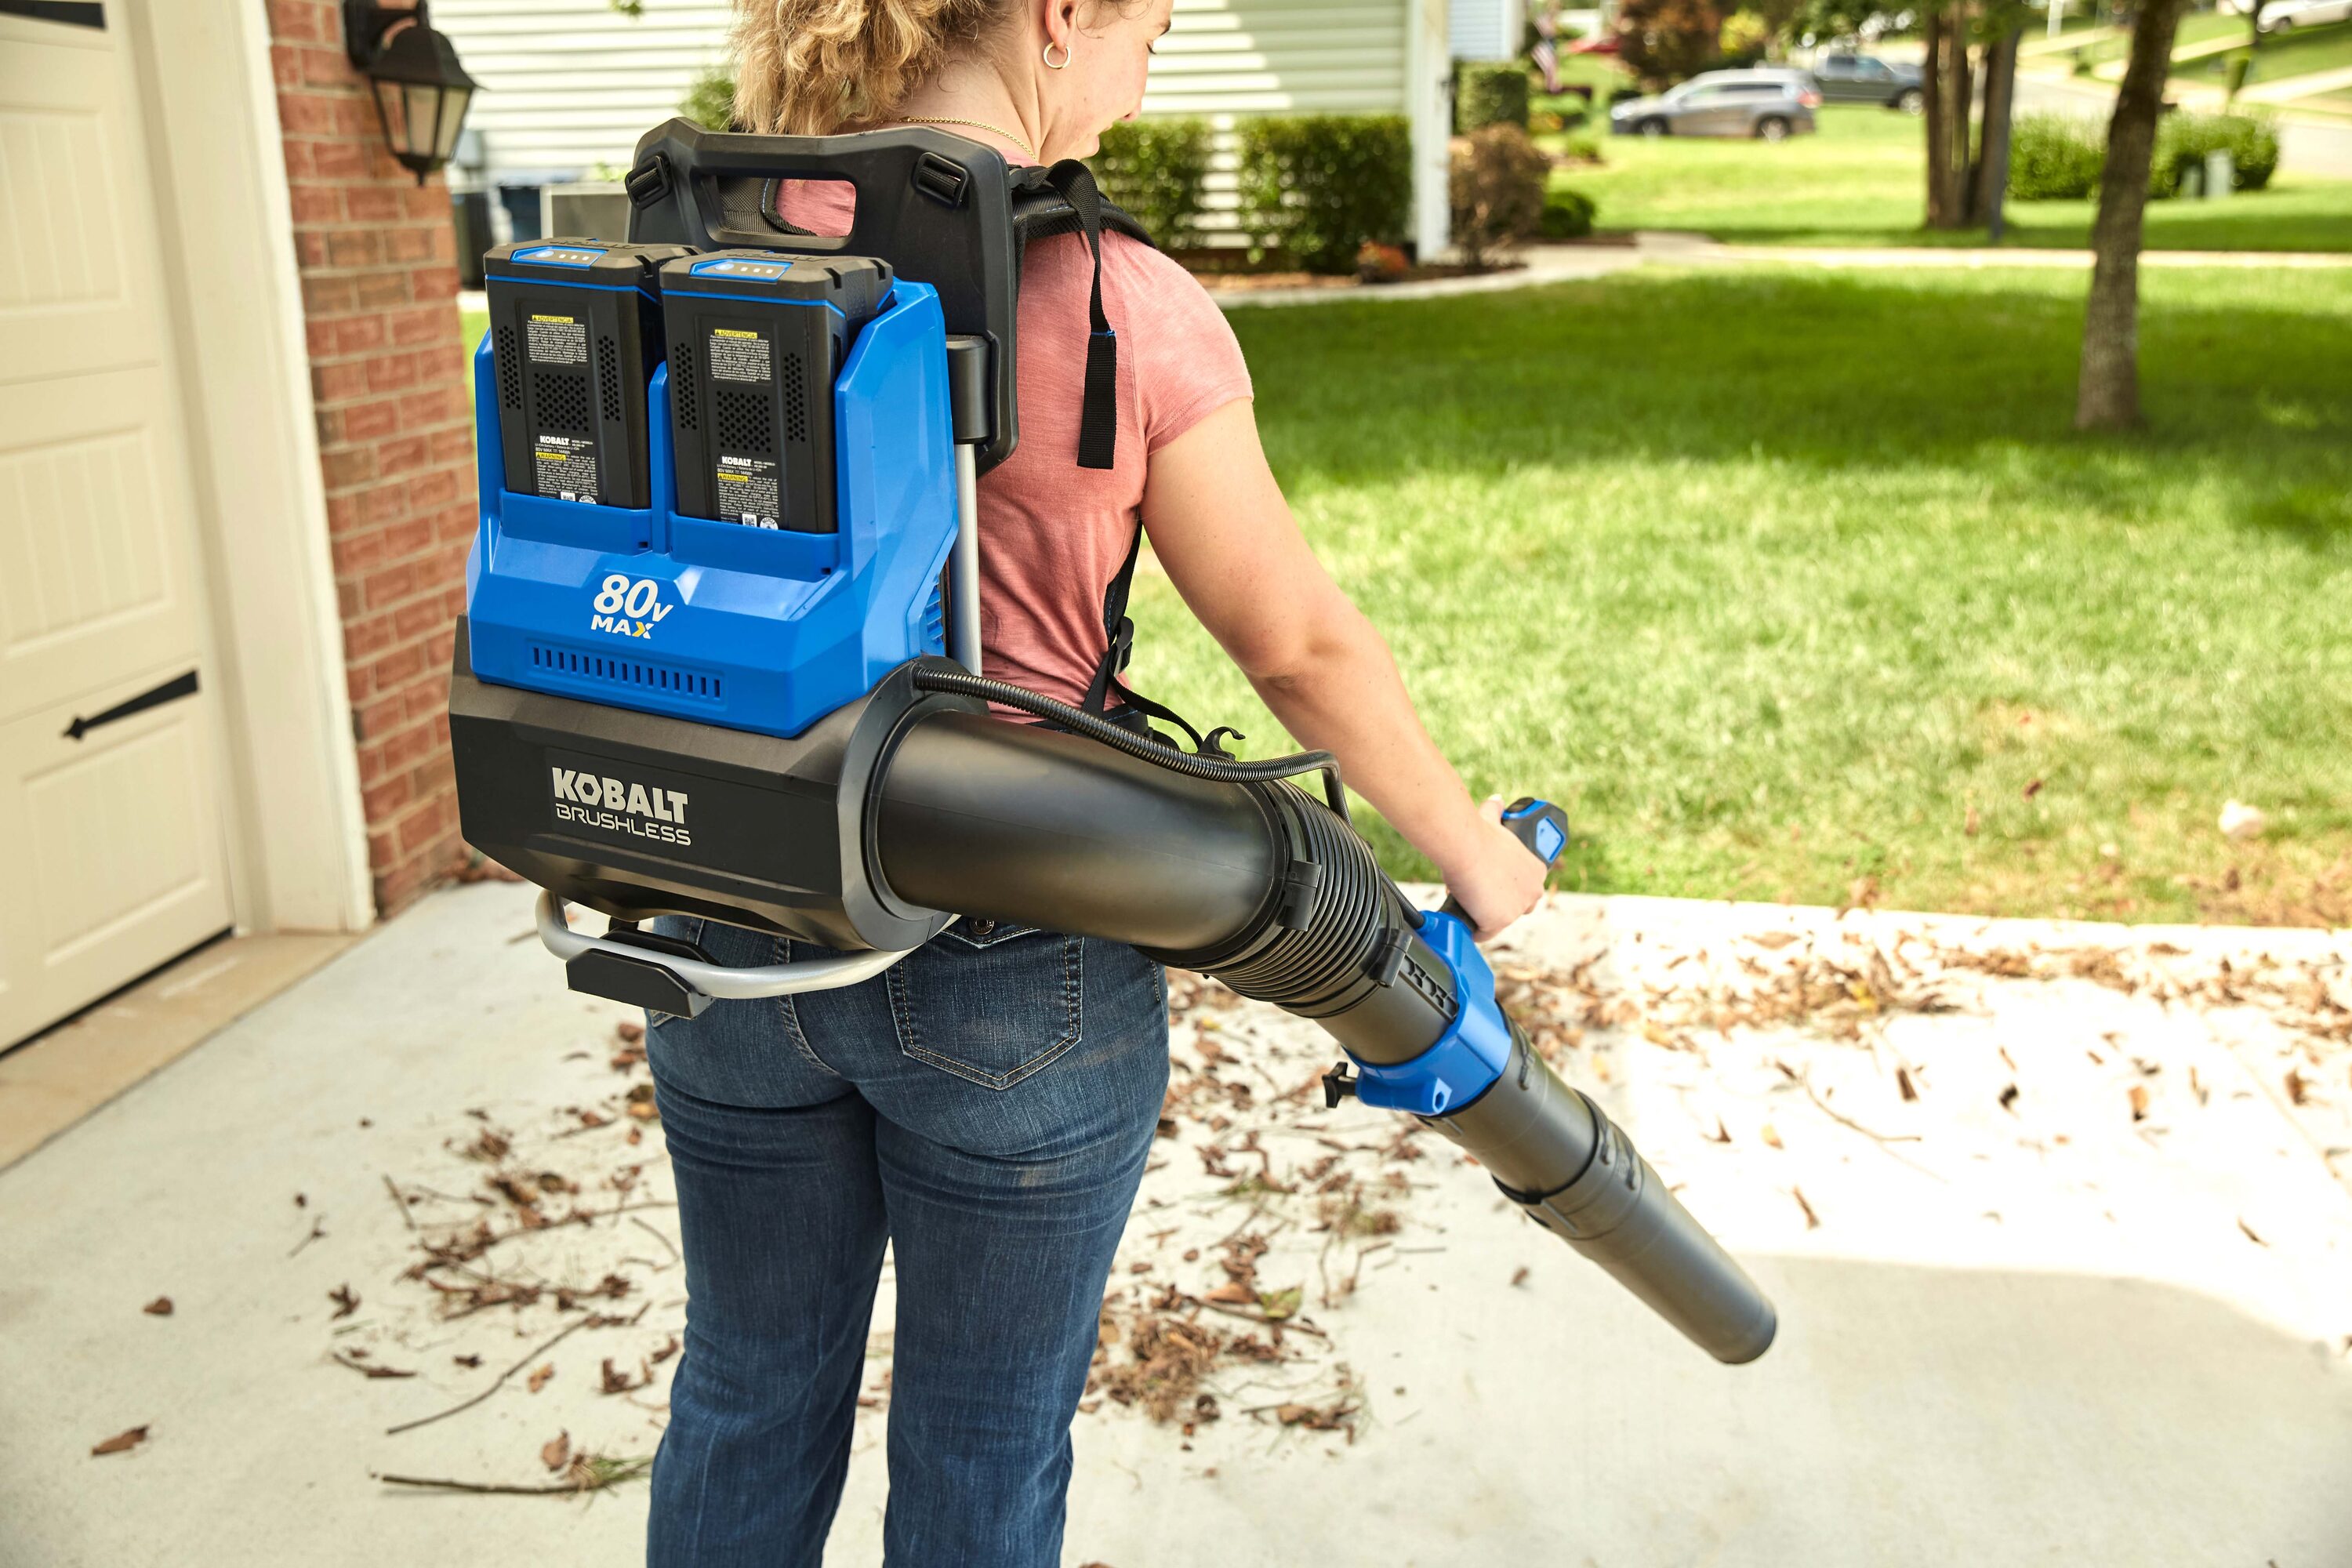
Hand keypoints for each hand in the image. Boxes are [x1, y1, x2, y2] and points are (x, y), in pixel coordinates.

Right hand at [1436, 796, 1548, 941]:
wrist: (1466, 846)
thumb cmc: (1478, 835)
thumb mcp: (1493, 821)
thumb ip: (1497, 812)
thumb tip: (1496, 800)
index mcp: (1537, 870)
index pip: (1523, 889)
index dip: (1503, 888)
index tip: (1488, 882)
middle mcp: (1534, 892)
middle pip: (1513, 909)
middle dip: (1495, 904)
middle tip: (1475, 890)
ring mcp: (1518, 909)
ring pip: (1497, 921)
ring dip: (1483, 914)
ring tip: (1467, 897)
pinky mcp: (1500, 922)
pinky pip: (1483, 933)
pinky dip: (1472, 927)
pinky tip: (1463, 913)